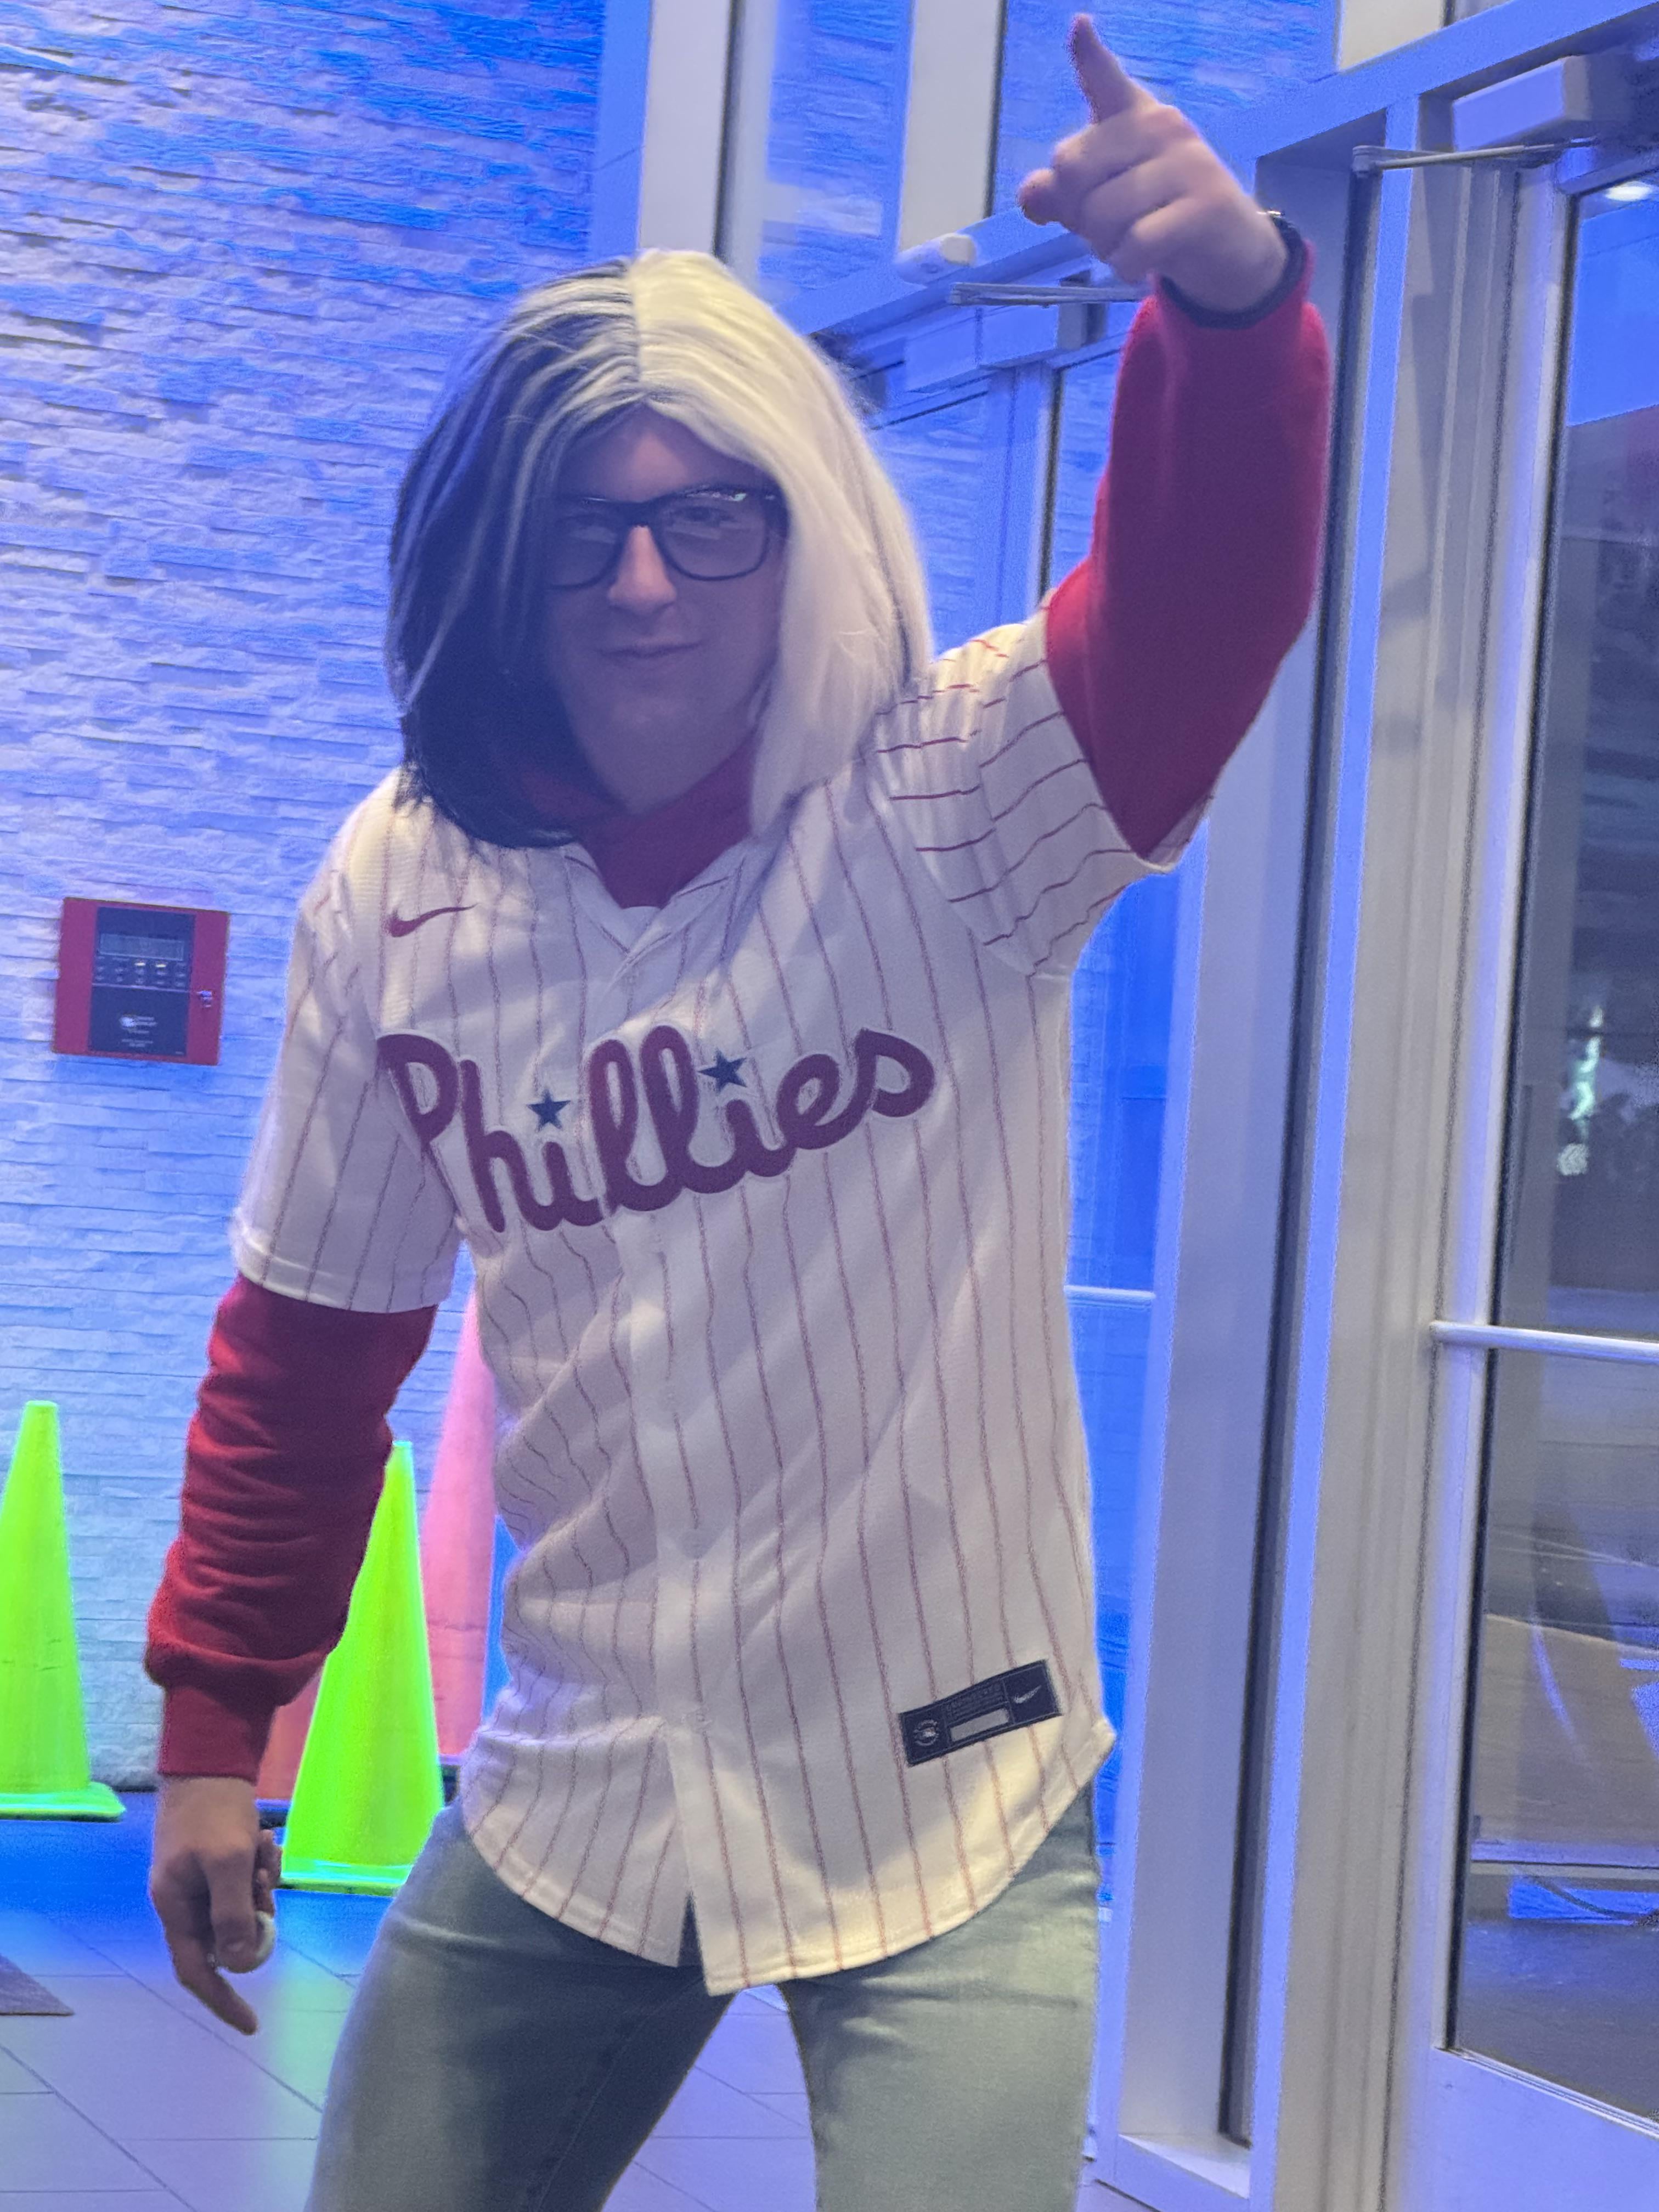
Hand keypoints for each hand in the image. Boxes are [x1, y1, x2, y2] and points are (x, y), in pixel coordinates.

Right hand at [149, 1775, 280, 2034]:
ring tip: (262, 1847)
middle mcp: (185, 1900)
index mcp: (175, 1907)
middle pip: (228, 1936)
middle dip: (255, 1916)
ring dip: (262, 1884)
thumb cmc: (214, 1812)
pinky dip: (262, 1864)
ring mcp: (202, 1880)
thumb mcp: (228, 1864)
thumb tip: (239, 1965)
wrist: (210, 1758)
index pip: (196, 1971)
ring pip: (243, 1906)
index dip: (222, 1999)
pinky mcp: (220, 1861)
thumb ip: (232, 1916)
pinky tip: (263, 1837)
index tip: (252, 2025)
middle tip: (267, 1882)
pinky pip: (248, 1881)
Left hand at [1017, 15, 1287, 315]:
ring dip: (1103, 246)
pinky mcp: (1202, 208)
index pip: (1104, 80)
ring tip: (1131, 241)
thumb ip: (1061, 193)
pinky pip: (1133, 245)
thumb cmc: (1154, 213)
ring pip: (1101, 214)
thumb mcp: (1102, 199)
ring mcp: (1186, 164)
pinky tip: (1142, 262)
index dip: (1089, 56)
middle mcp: (1161, 126)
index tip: (1079, 26)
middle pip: (1071, 167)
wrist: (1226, 247)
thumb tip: (1032, 194)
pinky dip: (1126, 266)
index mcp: (1133, 116)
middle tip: (1107, 224)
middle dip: (1075, 212)